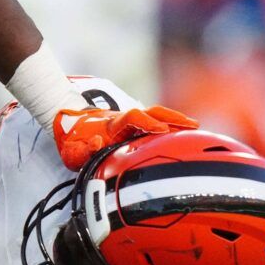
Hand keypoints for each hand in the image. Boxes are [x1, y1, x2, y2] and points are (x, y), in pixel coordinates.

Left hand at [52, 104, 198, 170]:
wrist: (68, 125)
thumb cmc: (73, 142)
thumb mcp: (72, 152)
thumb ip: (83, 150)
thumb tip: (96, 143)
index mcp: (111, 126)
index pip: (132, 118)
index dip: (147, 123)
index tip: (162, 130)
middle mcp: (124, 120)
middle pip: (151, 111)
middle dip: (172, 118)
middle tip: (193, 125)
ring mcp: (130, 121)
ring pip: (155, 114)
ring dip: (175, 119)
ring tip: (195, 127)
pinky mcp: (133, 126)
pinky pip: (154, 121)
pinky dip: (170, 124)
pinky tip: (185, 131)